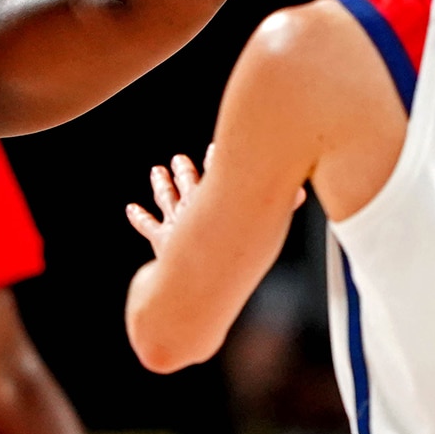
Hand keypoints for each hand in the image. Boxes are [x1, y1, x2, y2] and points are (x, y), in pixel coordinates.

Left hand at [126, 145, 303, 256]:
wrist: (194, 286)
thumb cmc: (227, 256)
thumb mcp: (259, 229)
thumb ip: (283, 206)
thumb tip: (304, 192)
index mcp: (210, 203)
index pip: (213, 177)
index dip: (213, 162)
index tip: (211, 148)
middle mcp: (192, 211)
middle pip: (187, 186)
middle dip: (184, 171)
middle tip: (178, 159)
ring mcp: (175, 225)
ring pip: (166, 200)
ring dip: (162, 186)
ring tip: (156, 171)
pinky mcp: (162, 241)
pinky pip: (148, 227)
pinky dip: (139, 217)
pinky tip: (130, 209)